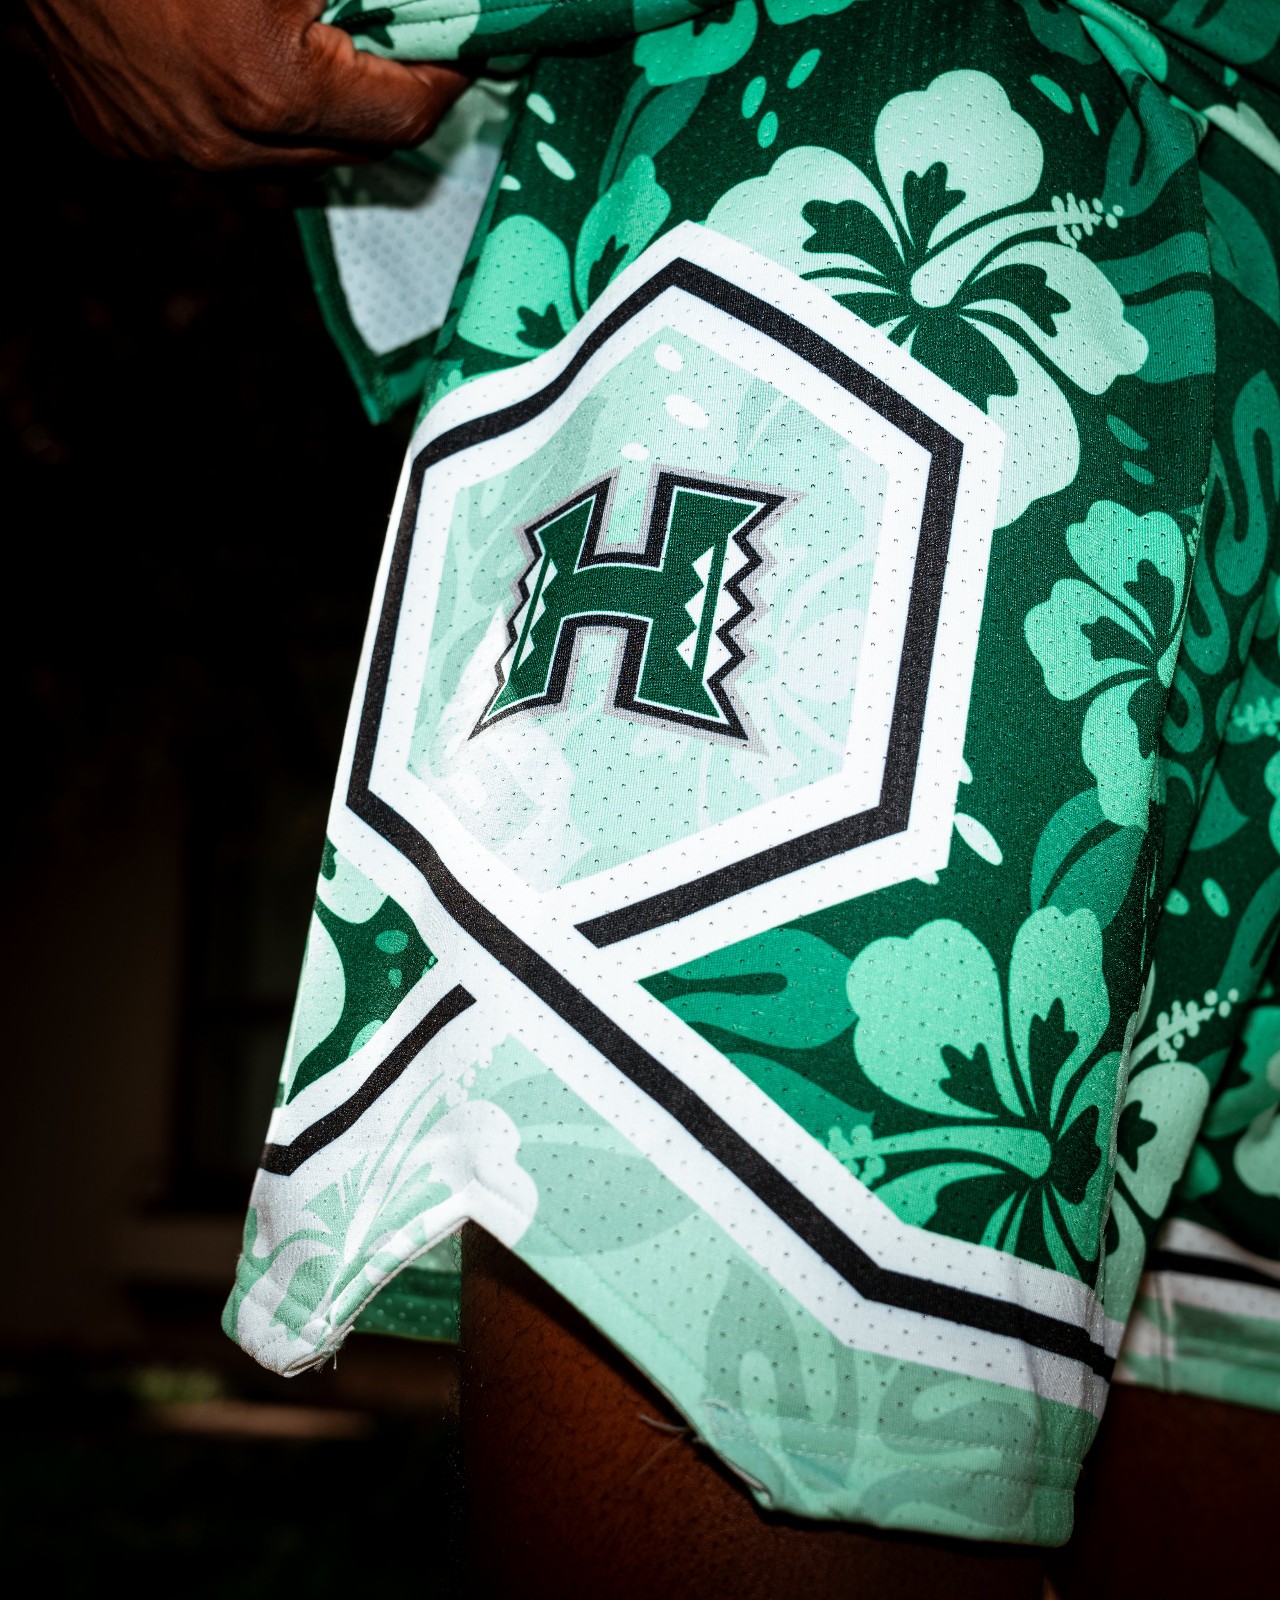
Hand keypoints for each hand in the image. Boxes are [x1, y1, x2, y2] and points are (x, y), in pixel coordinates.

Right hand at [26, 0, 470, 168]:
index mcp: (272, 90)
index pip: (404, 115)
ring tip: (329, 55)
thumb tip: (452, 8)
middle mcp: (218, 141)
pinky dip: (242, 111)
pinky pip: (212, 142)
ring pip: (282, 157)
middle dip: (387, 101)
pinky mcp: (116, 134)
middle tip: (408, 50)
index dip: (445, 76)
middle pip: (350, 149)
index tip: (464, 49)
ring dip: (318, 114)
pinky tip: (243, 58)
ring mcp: (162, 146)